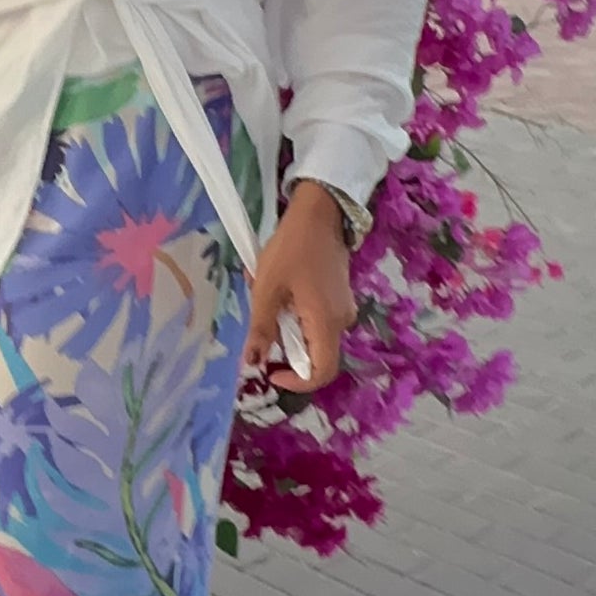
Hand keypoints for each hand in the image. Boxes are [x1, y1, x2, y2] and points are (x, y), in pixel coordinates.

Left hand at [245, 183, 354, 392]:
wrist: (320, 212)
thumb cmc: (292, 249)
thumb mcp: (267, 289)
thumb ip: (261, 329)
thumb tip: (253, 363)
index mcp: (327, 324)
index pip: (322, 373)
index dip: (297, 382)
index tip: (271, 371)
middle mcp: (341, 321)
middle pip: (316, 355)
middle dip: (285, 349)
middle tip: (261, 327)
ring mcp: (343, 308)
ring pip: (314, 336)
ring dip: (287, 328)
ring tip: (266, 298)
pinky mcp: (339, 296)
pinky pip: (318, 319)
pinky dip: (296, 316)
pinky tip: (279, 290)